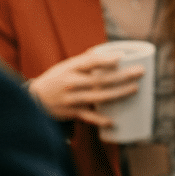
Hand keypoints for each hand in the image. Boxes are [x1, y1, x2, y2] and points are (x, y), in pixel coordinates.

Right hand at [28, 47, 143, 127]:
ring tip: (135, 89)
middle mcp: (72, 82)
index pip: (90, 62)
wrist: (34, 99)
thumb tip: (113, 53)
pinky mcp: (72, 112)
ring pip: (99, 97)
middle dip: (123, 76)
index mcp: (70, 68)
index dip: (106, 60)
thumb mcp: (66, 66)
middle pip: (101, 80)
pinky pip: (88, 117)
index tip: (122, 57)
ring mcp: (72, 98)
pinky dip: (100, 120)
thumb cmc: (56, 79)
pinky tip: (113, 121)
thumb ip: (87, 61)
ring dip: (119, 94)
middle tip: (140, 72)